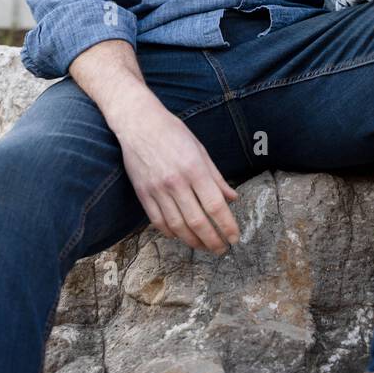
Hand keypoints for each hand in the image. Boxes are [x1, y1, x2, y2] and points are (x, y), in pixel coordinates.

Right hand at [108, 81, 240, 254]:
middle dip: (212, 240)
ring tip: (204, 247)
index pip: (215, 205)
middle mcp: (176, 182)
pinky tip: (181, 236)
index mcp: (194, 169)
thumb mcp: (200, 150)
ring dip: (193, 241)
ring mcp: (157, 190)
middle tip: (222, 249)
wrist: (139, 123)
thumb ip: (216, 177)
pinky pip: (158, 221)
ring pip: (177, 226)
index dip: (227, 225)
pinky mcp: (143, 194)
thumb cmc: (173, 133)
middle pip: (197, 221)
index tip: (234, 237)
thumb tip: (232, 198)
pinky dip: (171, 233)